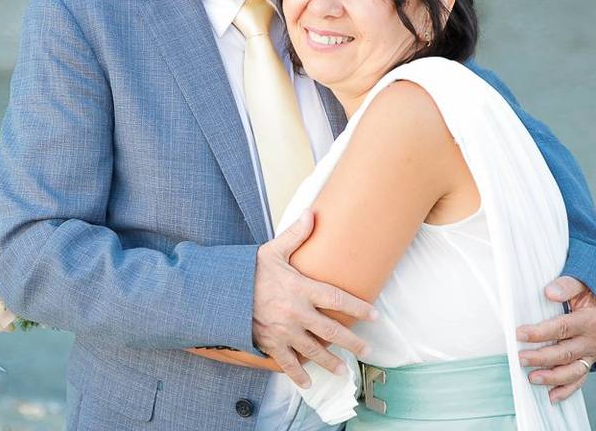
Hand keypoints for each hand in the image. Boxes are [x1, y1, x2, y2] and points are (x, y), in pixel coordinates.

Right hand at [252, 210, 377, 387]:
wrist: (221, 292)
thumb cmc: (248, 271)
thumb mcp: (272, 250)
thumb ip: (295, 235)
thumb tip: (312, 213)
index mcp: (301, 289)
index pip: (337, 299)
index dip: (357, 308)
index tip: (373, 316)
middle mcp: (297, 313)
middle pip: (332, 331)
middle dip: (352, 342)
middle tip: (367, 350)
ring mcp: (284, 332)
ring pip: (314, 351)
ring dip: (331, 362)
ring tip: (344, 371)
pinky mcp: (271, 344)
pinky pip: (288, 363)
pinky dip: (298, 375)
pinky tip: (307, 383)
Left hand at [516, 276, 595, 402]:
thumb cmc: (587, 292)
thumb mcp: (581, 283)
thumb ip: (566, 285)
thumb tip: (550, 292)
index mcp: (591, 320)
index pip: (563, 328)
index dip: (540, 332)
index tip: (519, 334)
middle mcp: (593, 340)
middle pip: (566, 352)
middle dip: (542, 357)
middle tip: (520, 358)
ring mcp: (591, 353)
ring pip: (573, 371)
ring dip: (552, 377)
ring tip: (532, 379)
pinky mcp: (588, 362)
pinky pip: (579, 379)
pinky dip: (566, 390)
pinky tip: (551, 397)